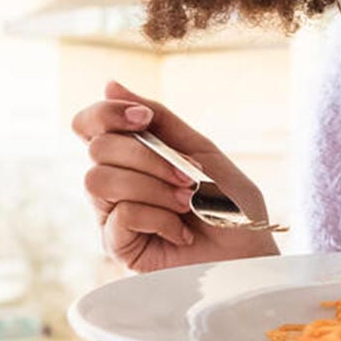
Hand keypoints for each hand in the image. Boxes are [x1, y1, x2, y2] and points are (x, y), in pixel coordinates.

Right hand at [74, 80, 278, 272]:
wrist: (250, 256)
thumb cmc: (230, 206)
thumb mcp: (201, 151)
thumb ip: (160, 119)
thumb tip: (109, 84)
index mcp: (132, 156)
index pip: (90, 125)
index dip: (107, 113)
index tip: (145, 119)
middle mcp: (115, 183)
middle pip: (97, 148)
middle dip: (147, 157)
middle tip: (187, 177)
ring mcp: (112, 216)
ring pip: (99, 180)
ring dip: (152, 187)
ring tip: (185, 204)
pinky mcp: (118, 247)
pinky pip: (120, 215)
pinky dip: (159, 217)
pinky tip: (182, 233)